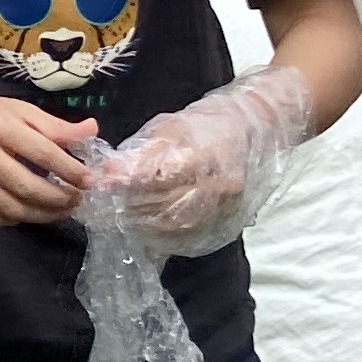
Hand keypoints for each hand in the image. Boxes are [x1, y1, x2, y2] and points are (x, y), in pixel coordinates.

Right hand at [0, 93, 95, 226]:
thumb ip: (55, 126)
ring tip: (62, 209)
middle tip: (77, 199)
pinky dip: (19, 219)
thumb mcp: (20, 111)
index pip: (41, 152)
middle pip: (26, 186)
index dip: (69, 170)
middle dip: (59, 199)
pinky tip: (33, 211)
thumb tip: (92, 130)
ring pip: (11, 208)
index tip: (88, 181)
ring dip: (43, 215)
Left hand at [88, 68, 318, 253]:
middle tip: (110, 203)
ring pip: (177, 226)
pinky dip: (164, 236)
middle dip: (132, 206)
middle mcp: (219, 185)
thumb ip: (142, 153)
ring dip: (145, 224)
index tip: (105, 184)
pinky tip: (148, 227)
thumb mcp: (172, 128)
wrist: (256, 131)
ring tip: (125, 214)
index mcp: (205, 155)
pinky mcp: (229, 221)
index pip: (159, 176)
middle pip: (166, 206)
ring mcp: (227, 206)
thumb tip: (110, 172)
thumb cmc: (209, 125)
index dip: (128, 183)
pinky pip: (191, 237)